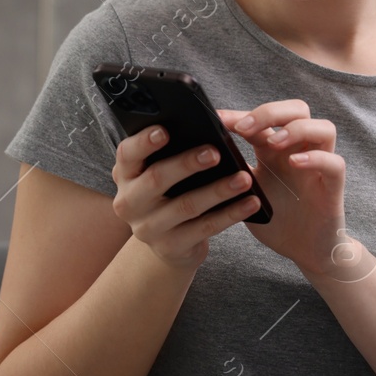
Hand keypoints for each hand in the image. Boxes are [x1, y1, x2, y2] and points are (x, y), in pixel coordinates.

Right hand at [110, 122, 260, 270]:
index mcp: (125, 175)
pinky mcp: (171, 247)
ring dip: (218, 190)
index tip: (165, 130)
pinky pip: (205, 228)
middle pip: (156, 178)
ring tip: (244, 178)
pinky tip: (251, 202)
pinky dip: (231, 214)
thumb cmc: (168, 193)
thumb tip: (200, 127)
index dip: (144, 142)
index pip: (127, 154)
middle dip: (187, 164)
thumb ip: (168, 152)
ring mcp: (148, 228)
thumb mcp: (158, 173)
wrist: (169, 243)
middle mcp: (129, 202)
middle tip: (215, 152)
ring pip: (186, 206)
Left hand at [216, 101, 371, 280]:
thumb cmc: (276, 220)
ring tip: (272, 143)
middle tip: (244, 128)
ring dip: (296, 129)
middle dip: (270, 112)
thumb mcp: (244, 195)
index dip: (240, 115)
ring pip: (323, 127)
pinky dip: (315, 158)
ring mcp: (319, 166)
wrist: (304, 251)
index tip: (217, 120)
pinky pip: (334, 162)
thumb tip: (198, 158)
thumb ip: (230, 174)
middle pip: (297, 110)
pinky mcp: (333, 186)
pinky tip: (295, 163)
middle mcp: (299, 151)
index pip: (262, 119)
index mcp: (275, 150)